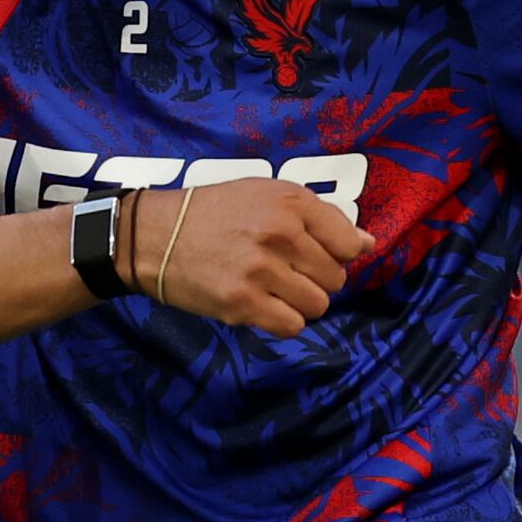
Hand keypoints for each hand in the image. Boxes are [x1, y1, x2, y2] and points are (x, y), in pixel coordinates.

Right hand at [142, 178, 364, 338]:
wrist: (154, 236)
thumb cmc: (213, 214)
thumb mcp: (265, 195)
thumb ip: (318, 217)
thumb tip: (367, 244)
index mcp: (290, 202)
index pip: (348, 243)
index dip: (337, 255)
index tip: (314, 256)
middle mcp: (280, 233)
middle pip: (335, 278)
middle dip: (316, 281)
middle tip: (286, 274)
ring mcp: (262, 270)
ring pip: (317, 305)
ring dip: (300, 304)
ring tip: (273, 291)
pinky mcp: (242, 303)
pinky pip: (292, 326)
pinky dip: (283, 321)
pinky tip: (263, 306)